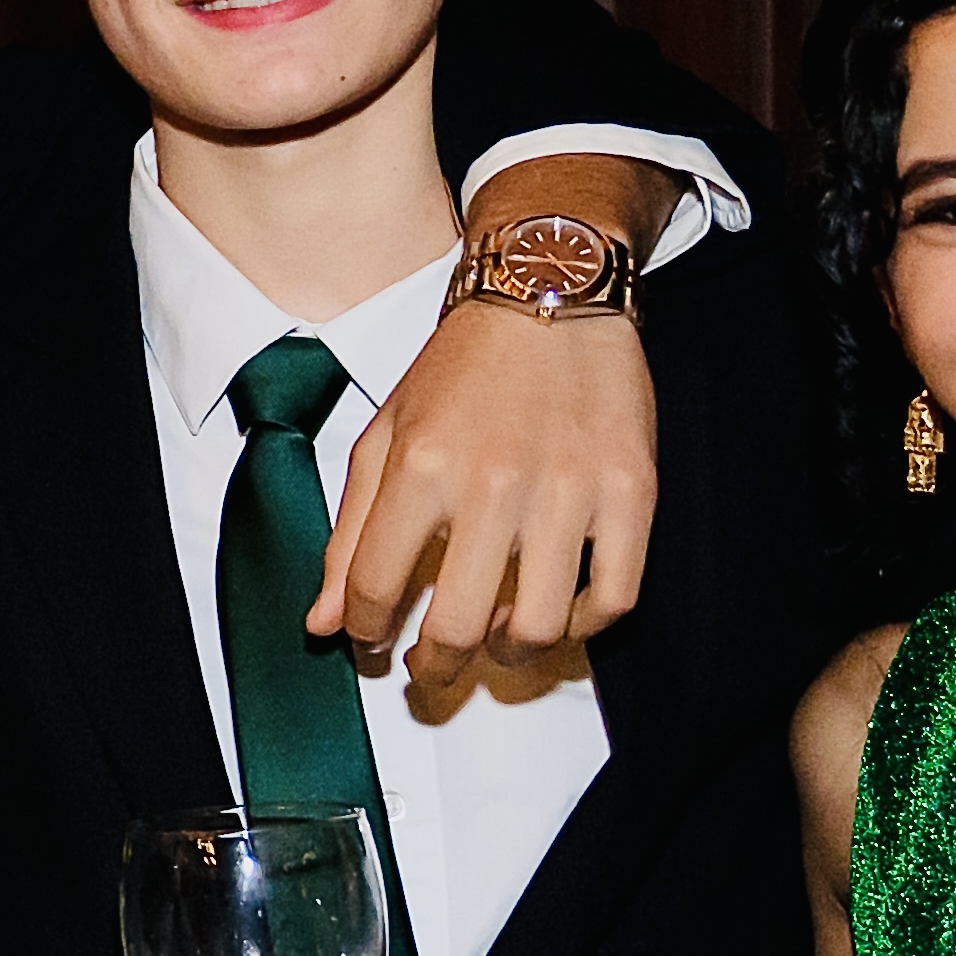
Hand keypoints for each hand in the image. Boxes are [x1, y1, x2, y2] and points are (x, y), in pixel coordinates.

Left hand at [310, 297, 658, 680]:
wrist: (550, 288)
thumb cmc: (466, 366)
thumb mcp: (388, 437)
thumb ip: (351, 534)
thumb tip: (325, 623)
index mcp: (422, 466)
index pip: (376, 590)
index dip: (366, 633)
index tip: (373, 641)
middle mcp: (494, 481)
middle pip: (456, 626)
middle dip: (434, 667)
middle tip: (431, 667)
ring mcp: (569, 488)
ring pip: (537, 626)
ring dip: (507, 652)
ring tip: (495, 638)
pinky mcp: (630, 490)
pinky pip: (614, 597)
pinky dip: (583, 624)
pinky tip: (559, 610)